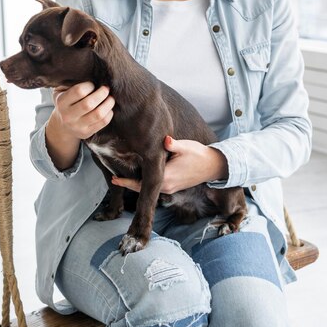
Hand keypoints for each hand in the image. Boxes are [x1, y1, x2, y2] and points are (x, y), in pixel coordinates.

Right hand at [45, 82, 114, 170]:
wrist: (62, 125)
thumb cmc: (66, 102)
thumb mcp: (61, 90)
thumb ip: (71, 82)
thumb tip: (89, 73)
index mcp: (61, 102)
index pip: (79, 92)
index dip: (89, 85)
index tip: (92, 84)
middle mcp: (68, 116)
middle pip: (89, 104)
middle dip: (102, 94)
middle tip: (106, 88)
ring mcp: (77, 126)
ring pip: (98, 114)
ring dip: (108, 104)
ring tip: (110, 98)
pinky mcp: (86, 133)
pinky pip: (103, 122)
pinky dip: (109, 113)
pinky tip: (108, 108)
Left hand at [111, 135, 227, 193]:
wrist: (213, 166)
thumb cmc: (199, 155)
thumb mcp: (186, 146)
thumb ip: (173, 144)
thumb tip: (165, 139)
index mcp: (167, 176)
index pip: (141, 182)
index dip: (126, 181)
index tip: (114, 179)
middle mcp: (167, 185)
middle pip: (142, 187)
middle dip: (128, 182)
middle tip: (114, 177)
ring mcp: (171, 188)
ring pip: (149, 187)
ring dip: (136, 183)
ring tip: (123, 175)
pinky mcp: (174, 186)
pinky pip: (156, 186)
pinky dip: (146, 182)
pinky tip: (140, 174)